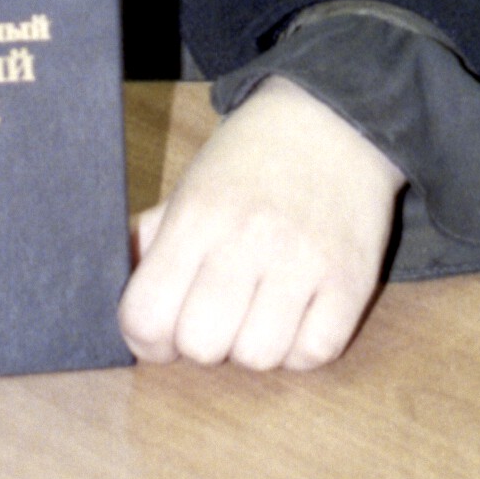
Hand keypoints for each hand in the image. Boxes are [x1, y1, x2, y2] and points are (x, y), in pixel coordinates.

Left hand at [119, 76, 402, 374]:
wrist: (332, 119)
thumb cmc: (249, 163)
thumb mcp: (188, 189)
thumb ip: (153, 243)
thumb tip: (127, 303)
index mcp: (196, 216)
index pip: (147, 315)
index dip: (146, 340)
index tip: (162, 333)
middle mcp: (247, 239)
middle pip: (202, 345)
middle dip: (201, 344)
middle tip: (215, 317)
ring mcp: (303, 262)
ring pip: (258, 358)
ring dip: (253, 347)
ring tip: (259, 313)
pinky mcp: (352, 281)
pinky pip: (314, 354)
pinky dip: (300, 349)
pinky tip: (297, 317)